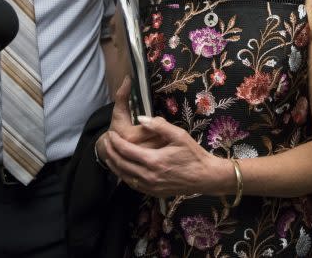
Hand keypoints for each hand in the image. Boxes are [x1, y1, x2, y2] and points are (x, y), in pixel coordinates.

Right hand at [94, 77, 165, 168]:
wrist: (110, 152)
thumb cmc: (116, 129)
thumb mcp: (119, 112)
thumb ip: (122, 95)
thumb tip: (128, 77)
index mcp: (131, 135)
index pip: (153, 125)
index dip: (158, 122)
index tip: (157, 121)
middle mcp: (137, 149)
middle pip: (161, 138)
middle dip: (165, 133)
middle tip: (167, 132)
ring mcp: (142, 160)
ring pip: (163, 149)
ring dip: (168, 144)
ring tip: (167, 140)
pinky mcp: (146, 166)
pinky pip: (162, 159)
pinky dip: (166, 154)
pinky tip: (166, 150)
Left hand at [104, 114, 229, 196]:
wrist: (205, 177)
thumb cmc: (193, 154)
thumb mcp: (178, 135)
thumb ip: (159, 126)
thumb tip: (140, 118)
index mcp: (153, 160)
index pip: (126, 150)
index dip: (115, 142)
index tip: (110, 134)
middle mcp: (148, 176)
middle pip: (121, 164)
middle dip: (111, 153)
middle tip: (106, 142)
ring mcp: (150, 186)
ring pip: (124, 176)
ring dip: (114, 165)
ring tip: (109, 155)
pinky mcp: (153, 192)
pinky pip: (133, 184)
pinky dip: (124, 175)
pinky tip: (122, 169)